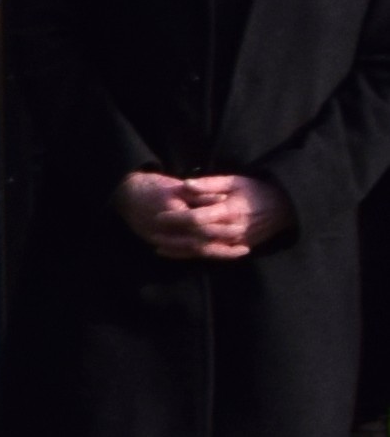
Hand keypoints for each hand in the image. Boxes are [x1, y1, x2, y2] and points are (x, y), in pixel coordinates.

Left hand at [122, 170, 268, 260]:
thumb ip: (209, 183)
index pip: (197, 218)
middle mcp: (233, 229)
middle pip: (197, 237)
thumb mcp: (235, 181)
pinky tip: (178, 254)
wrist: (285, 207)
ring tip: (158, 248)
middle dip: (173, 237)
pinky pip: (214, 255)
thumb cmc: (257, 190)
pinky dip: (195, 255)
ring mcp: (237, 241)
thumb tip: (185, 184)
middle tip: (151, 233)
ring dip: (180, 250)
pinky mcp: (240, 248)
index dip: (176, 218)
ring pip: (204, 250)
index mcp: (230, 211)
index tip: (158, 216)